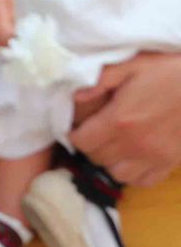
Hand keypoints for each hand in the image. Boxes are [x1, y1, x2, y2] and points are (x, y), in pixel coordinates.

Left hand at [70, 54, 180, 186]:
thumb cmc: (168, 71)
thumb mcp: (131, 65)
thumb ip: (101, 79)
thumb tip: (75, 96)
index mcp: (119, 120)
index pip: (82, 142)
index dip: (75, 135)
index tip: (78, 127)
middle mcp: (135, 143)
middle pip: (96, 158)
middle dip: (91, 146)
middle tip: (95, 134)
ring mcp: (155, 156)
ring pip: (118, 174)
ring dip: (111, 162)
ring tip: (114, 146)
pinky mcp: (171, 162)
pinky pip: (144, 181)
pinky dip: (134, 174)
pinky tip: (133, 158)